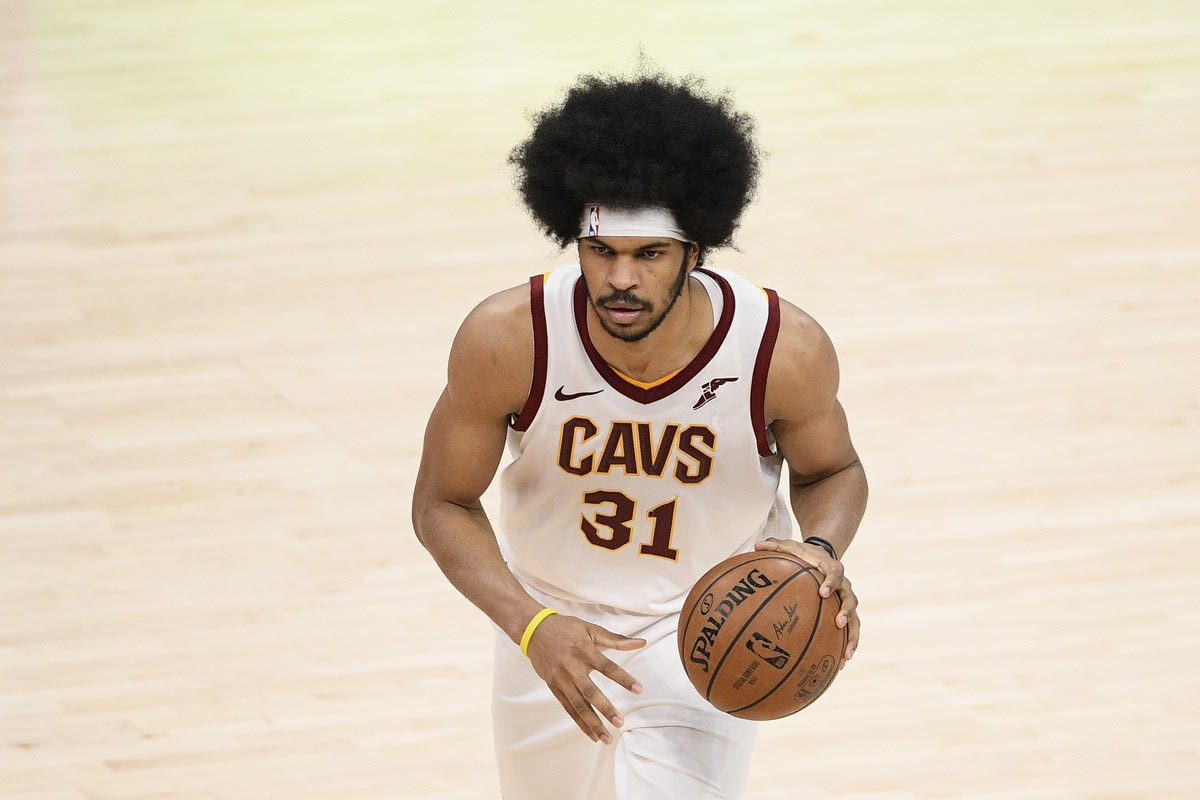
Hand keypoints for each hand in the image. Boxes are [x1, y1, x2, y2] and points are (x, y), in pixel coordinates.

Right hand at [524, 613, 645, 743]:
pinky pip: (568, 708)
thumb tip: (642, 642)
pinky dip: (579, 722)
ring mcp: (561, 679)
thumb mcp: (590, 629)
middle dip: (605, 709)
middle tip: (620, 723)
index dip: (623, 679)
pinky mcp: (553, 687)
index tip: (638, 689)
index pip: (607, 667)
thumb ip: (616, 639)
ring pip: (578, 705)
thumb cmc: (565, 628)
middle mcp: (571, 667)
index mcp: (583, 650)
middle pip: (590, 692)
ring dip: (592, 723)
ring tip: (607, 738)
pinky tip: (591, 734)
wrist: (533, 630)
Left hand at [754, 538, 859, 662]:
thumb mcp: (791, 546)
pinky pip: (850, 630)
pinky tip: (841, 663)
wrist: (824, 555)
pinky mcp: (845, 612)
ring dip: (852, 636)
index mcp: (832, 568)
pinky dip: (847, 645)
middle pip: (850, 599)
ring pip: (855, 619)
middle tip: (838, 623)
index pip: (835, 573)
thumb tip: (756, 545)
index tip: (822, 592)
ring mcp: (846, 600)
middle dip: (846, 612)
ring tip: (846, 654)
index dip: (831, 582)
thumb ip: (776, 545)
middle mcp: (844, 585)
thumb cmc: (805, 554)